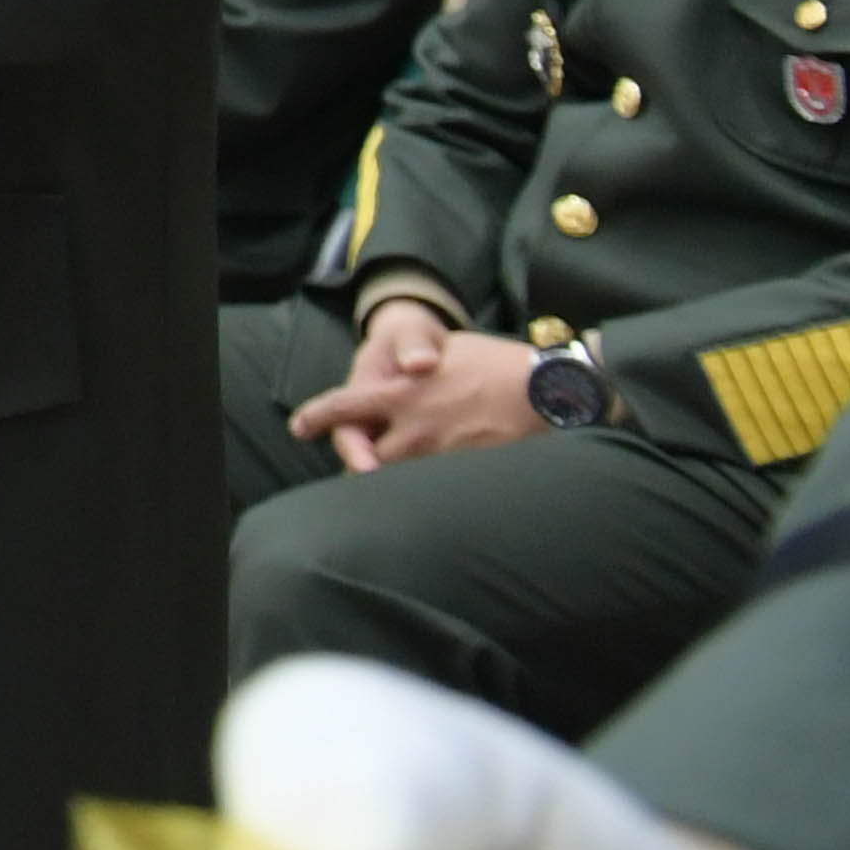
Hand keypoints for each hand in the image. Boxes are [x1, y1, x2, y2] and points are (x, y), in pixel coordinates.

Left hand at [289, 299, 544, 470]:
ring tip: (392, 492)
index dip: (318, 417)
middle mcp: (415, 429)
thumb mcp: (450, 351)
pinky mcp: (469, 475)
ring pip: (401, 480)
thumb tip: (411, 366)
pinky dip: (432, 494)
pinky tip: (439, 498)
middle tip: (357, 471)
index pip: (346, 407)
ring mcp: (442, 456)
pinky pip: (439, 491)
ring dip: (394, 484)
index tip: (299, 426)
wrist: (551, 392)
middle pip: (366, 460)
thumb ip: (420, 365)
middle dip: (359, 467)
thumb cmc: (502, 363)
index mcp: (404, 393)